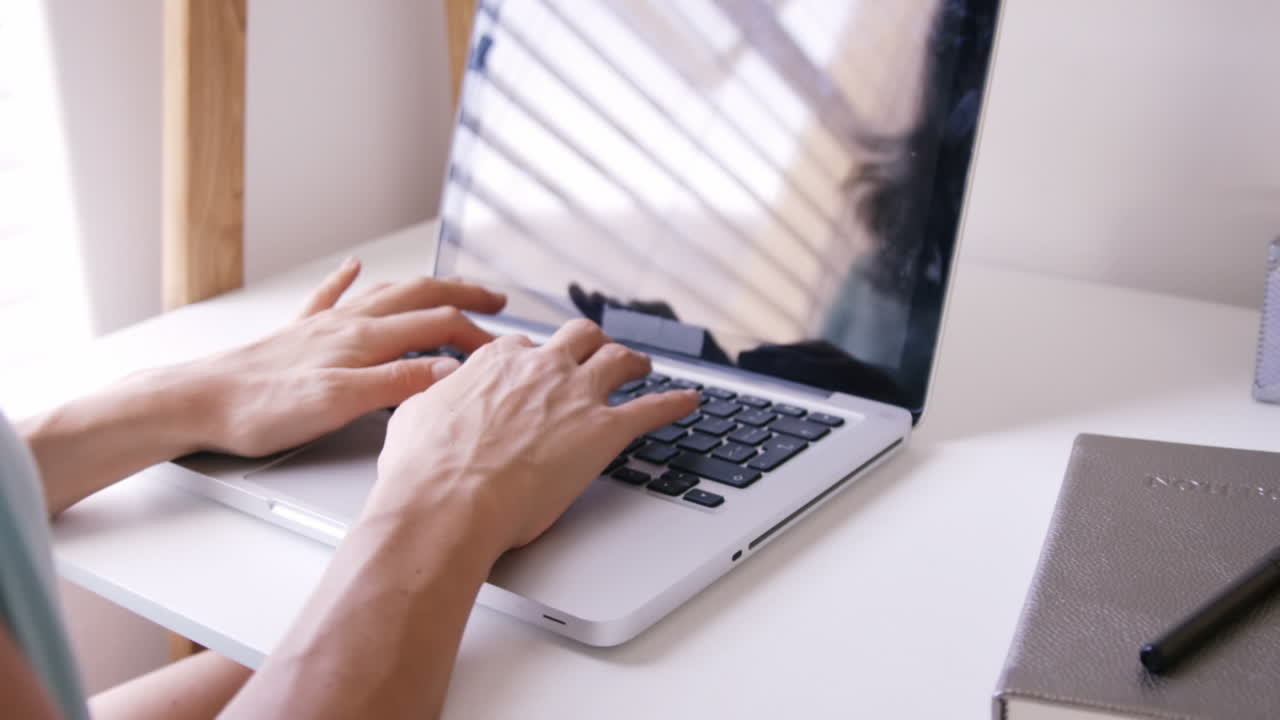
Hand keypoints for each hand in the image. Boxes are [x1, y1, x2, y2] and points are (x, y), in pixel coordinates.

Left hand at [181, 258, 506, 456]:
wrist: (199, 402)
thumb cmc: (262, 407)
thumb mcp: (339, 403)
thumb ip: (398, 383)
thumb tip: (452, 370)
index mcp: (364, 339)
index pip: (439, 326)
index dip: (478, 337)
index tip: (503, 353)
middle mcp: (348, 323)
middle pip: (420, 296)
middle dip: (463, 295)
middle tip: (496, 301)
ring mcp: (323, 325)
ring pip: (386, 292)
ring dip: (424, 286)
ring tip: (449, 287)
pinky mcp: (299, 334)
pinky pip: (331, 295)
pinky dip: (349, 278)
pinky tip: (354, 266)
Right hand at [371, 318, 699, 554]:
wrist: (447, 503)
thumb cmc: (423, 469)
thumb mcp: (414, 414)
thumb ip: (434, 395)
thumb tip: (436, 390)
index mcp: (497, 362)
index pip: (523, 348)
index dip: (531, 361)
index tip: (534, 372)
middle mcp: (541, 368)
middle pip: (577, 338)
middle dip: (589, 343)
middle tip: (597, 354)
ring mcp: (575, 396)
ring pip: (618, 360)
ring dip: (633, 360)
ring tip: (642, 365)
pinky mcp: (603, 432)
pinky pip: (651, 409)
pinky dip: (675, 403)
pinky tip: (690, 402)